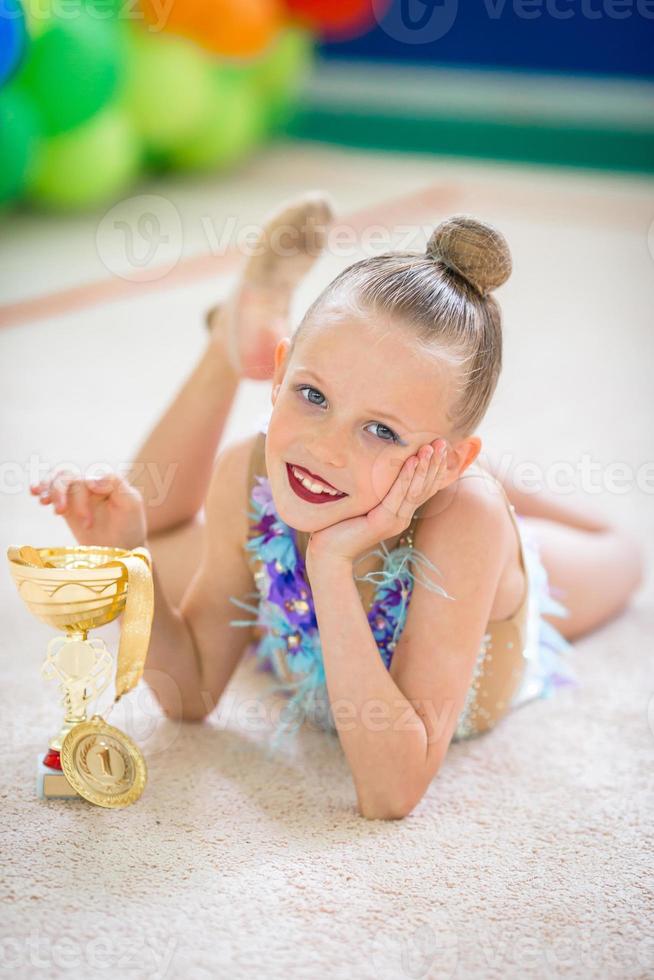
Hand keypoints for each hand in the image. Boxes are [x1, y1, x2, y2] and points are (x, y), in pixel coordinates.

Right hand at [30, 468, 147, 550]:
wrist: (124, 548)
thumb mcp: (131, 503)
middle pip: (67, 478)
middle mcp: (89, 484)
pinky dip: (42, 490)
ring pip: (57, 482)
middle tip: (61, 513)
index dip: (80, 495)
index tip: (86, 519)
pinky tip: (34, 493)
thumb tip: (90, 479)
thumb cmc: (130, 525)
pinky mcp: (68, 508)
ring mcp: (77, 495)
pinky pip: (52, 493)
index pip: (86, 478)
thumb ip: (115, 484)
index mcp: (105, 480)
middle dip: (60, 493)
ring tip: (43, 502)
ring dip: (48, 489)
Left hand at [305, 439, 447, 568]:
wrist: (329, 553)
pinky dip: (406, 477)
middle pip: (424, 488)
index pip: (423, 489)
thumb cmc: (341, 526)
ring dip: (424, 467)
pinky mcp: (383, 521)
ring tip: (430, 448)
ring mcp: (394, 521)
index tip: (441, 447)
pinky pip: (398, 495)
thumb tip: (376, 468)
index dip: (434, 468)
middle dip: (434, 464)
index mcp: (400, 514)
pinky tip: (413, 461)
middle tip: (443, 443)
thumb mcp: (364, 504)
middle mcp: (401, 518)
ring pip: (415, 490)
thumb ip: (375, 491)